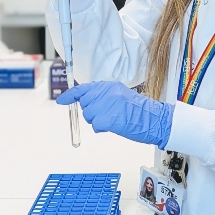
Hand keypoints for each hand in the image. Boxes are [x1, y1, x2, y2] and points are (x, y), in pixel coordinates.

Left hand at [56, 81, 173, 148]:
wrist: (152, 118)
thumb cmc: (140, 110)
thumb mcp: (122, 95)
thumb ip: (105, 96)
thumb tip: (89, 100)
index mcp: (109, 86)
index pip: (84, 88)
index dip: (70, 95)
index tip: (62, 100)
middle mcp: (105, 93)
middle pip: (85, 104)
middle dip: (92, 111)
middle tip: (108, 114)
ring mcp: (104, 105)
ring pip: (89, 116)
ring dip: (98, 120)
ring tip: (115, 119)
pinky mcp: (104, 118)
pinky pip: (95, 125)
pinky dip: (103, 128)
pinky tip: (115, 125)